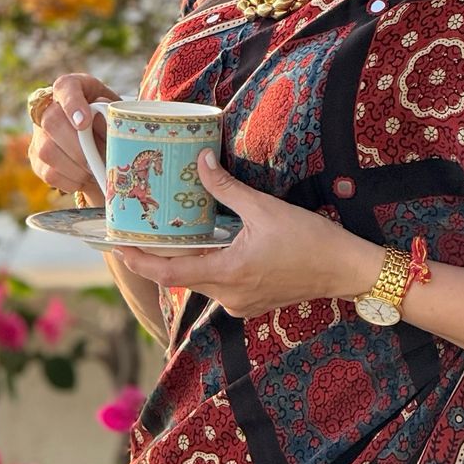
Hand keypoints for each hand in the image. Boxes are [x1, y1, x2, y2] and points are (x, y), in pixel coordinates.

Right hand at [27, 71, 122, 205]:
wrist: (99, 139)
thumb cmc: (108, 119)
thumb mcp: (115, 111)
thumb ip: (111, 115)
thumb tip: (105, 124)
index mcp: (71, 87)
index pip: (65, 87)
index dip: (72, 104)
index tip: (84, 123)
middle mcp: (49, 107)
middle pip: (51, 122)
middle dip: (76, 146)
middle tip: (95, 161)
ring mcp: (39, 134)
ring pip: (47, 151)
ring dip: (75, 167)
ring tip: (93, 172)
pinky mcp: (36, 158)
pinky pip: (48, 173)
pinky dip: (70, 181)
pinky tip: (84, 179)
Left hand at [111, 148, 375, 317]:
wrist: (345, 269)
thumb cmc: (310, 239)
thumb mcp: (264, 208)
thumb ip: (226, 187)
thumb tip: (200, 160)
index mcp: (228, 273)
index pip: (169, 272)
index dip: (139, 261)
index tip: (118, 249)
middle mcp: (229, 295)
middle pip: (183, 275)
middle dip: (163, 255)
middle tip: (145, 233)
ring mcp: (241, 303)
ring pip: (204, 280)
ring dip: (193, 258)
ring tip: (182, 233)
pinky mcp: (253, 302)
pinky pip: (223, 284)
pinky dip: (214, 265)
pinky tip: (219, 244)